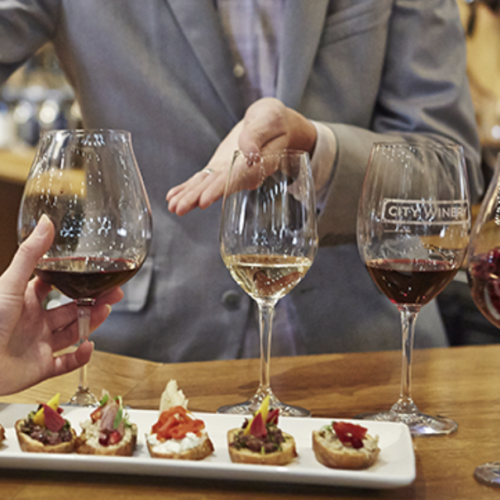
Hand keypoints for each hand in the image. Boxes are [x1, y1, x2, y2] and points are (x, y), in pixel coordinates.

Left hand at [0, 215, 123, 395]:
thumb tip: (45, 223)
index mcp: (24, 300)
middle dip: (93, 301)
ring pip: (72, 332)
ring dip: (90, 322)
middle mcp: (33, 322)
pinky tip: (88, 347)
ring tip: (105, 311)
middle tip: (113, 292)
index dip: (73, 279)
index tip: (91, 271)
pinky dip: (80, 357)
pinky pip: (66, 362)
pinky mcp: (40, 367)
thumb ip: (30, 254)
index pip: (53, 286)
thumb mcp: (10, 283)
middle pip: (70, 309)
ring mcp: (38, 344)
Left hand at [166, 98, 316, 215]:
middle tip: (179, 209)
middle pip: (218, 187)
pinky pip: (204, 179)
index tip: (204, 201)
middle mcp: (243, 173)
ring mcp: (230, 172)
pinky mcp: (221, 168)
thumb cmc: (275, 120)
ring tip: (172, 207)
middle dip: (197, 198)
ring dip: (190, 197)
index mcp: (258, 164)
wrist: (274, 123)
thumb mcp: (270, 119)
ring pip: (208, 186)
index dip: (219, 190)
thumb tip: (249, 153)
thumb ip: (257, 135)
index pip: (236, 179)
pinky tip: (174, 195)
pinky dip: (189, 187)